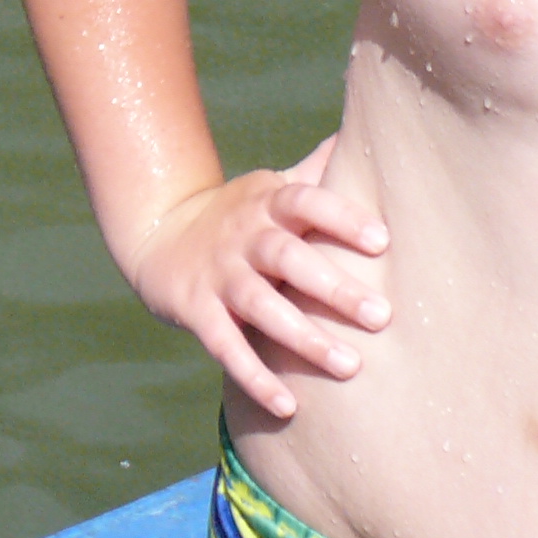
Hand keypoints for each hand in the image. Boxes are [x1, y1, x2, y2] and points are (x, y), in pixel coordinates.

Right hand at [121, 137, 390, 418]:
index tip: (382, 241)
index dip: (341, 217)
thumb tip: (367, 131)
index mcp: (267, 203)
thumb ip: (317, 172)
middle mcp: (242, 236)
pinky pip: (225, 346)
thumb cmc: (239, 216)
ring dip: (303, 337)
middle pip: (287, 257)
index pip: (305, 201)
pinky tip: (288, 406)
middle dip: (333, 286)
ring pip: (260, 305)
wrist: (156, 234)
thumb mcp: (272, 187)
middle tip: (381, 316)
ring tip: (350, 366)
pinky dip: (254, 376)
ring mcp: (217, 274)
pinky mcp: (195, 310)